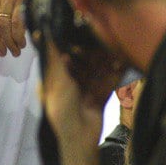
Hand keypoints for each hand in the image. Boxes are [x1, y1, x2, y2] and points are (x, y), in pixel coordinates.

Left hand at [40, 37, 110, 152]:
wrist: (78, 136)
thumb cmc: (61, 107)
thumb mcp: (56, 79)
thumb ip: (55, 57)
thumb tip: (44, 33)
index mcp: (54, 79)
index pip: (62, 57)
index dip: (70, 44)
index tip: (79, 28)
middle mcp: (69, 83)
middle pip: (82, 62)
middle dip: (90, 51)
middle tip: (99, 35)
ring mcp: (85, 89)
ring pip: (96, 69)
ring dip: (104, 59)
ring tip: (112, 44)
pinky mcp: (99, 95)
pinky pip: (108, 81)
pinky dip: (114, 71)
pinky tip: (121, 60)